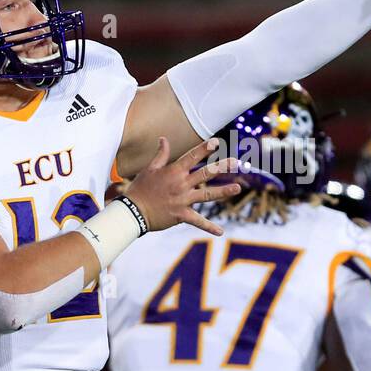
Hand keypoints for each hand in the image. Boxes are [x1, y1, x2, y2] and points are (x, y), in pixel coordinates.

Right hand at [123, 136, 240, 235]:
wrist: (133, 211)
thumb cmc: (141, 188)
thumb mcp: (150, 169)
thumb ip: (161, 154)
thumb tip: (163, 139)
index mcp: (174, 171)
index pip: (191, 157)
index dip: (204, 149)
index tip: (216, 142)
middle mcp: (181, 184)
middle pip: (205, 173)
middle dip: (221, 167)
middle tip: (236, 162)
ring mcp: (183, 200)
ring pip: (207, 194)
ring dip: (223, 191)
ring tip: (237, 188)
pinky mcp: (181, 215)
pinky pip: (198, 221)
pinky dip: (209, 227)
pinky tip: (221, 232)